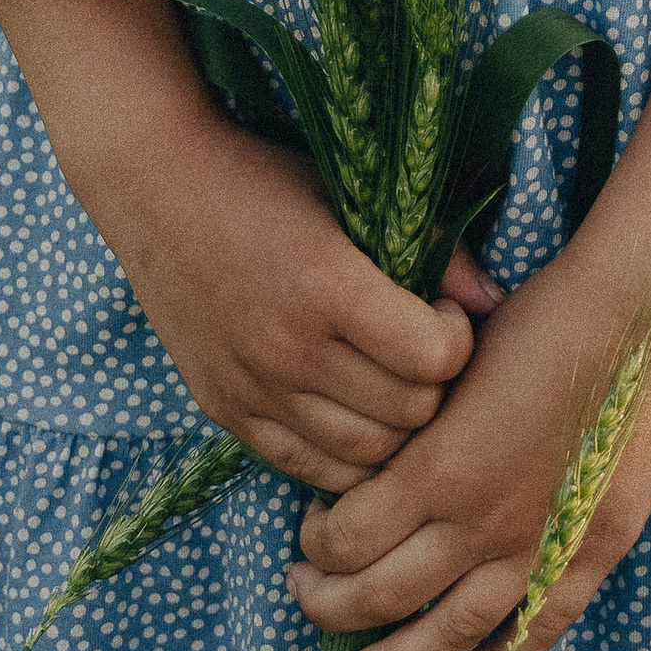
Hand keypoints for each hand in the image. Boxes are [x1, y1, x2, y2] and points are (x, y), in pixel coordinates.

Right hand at [98, 116, 488, 493]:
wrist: (156, 187)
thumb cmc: (262, 180)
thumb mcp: (349, 195)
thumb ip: (429, 248)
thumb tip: (494, 299)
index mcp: (325, 285)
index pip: (433, 357)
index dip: (456, 338)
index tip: (441, 313)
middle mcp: (289, 350)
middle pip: (408, 413)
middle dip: (433, 387)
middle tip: (423, 351)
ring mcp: (254, 389)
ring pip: (365, 455)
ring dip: (394, 427)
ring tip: (389, 383)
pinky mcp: (227, 412)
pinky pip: (308, 470)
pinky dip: (344, 455)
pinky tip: (350, 412)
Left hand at [285, 246, 650, 650]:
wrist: (643, 315)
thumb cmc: (541, 317)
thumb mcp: (450, 359)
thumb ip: (410, 420)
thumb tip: (365, 448)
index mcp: (438, 466)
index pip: (346, 540)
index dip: (315, 546)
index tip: (308, 534)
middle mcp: (480, 520)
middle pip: (382, 595)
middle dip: (329, 607)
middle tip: (304, 600)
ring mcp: (538, 545)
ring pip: (451, 633)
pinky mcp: (590, 552)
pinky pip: (537, 628)